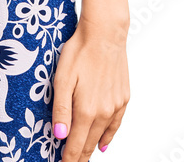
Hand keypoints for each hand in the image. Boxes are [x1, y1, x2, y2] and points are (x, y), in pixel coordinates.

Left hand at [52, 14, 129, 159]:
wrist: (105, 34)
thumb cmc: (80, 51)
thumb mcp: (62, 78)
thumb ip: (61, 109)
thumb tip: (60, 136)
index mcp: (86, 110)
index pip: (75, 145)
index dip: (68, 159)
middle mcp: (103, 113)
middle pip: (88, 144)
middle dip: (78, 157)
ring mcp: (115, 106)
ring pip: (102, 136)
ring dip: (91, 147)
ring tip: (82, 157)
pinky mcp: (123, 98)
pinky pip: (115, 124)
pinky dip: (108, 136)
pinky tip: (103, 143)